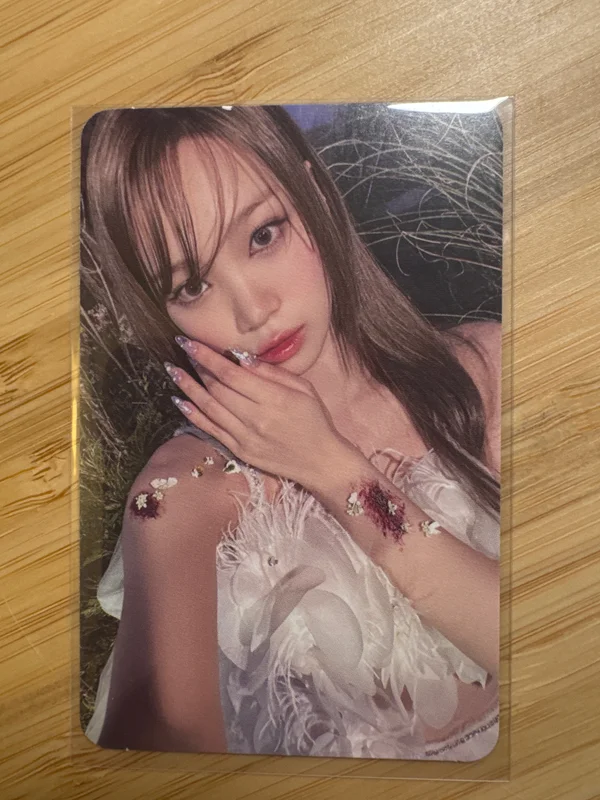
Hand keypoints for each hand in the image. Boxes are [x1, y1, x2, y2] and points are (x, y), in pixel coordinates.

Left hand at [166, 340, 351, 486]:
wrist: (320, 461)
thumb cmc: (315, 420)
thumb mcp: (304, 389)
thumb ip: (272, 373)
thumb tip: (242, 358)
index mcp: (274, 399)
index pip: (232, 374)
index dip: (208, 357)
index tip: (191, 342)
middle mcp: (256, 418)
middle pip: (218, 389)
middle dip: (197, 367)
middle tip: (184, 350)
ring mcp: (245, 437)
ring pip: (210, 408)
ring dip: (188, 388)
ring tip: (173, 370)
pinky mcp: (240, 451)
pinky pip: (211, 430)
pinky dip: (193, 415)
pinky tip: (179, 400)